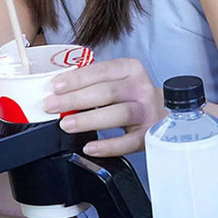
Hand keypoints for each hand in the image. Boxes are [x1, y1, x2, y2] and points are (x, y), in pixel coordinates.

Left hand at [44, 59, 165, 156]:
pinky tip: (90, 147)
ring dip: (88, 120)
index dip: (76, 79)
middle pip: (106, 92)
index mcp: (130, 69)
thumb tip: (56, 92)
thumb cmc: (131, 96)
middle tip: (51, 106)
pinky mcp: (149, 135)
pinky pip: (127, 142)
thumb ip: (91, 84)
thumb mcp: (116, 81)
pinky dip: (107, 146)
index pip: (101, 71)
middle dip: (75, 99)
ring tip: (66, 125)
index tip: (55, 87)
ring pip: (118, 114)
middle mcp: (140, 88)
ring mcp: (147, 112)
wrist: (165, 113)